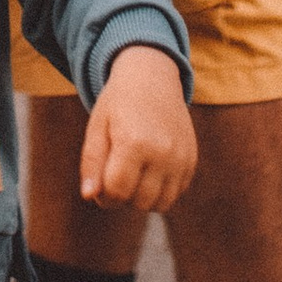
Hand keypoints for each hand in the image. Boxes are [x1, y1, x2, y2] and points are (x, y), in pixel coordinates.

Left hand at [79, 46, 196, 213]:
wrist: (152, 77)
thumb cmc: (118, 103)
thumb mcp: (97, 127)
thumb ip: (92, 163)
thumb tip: (90, 197)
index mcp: (133, 142)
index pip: (117, 192)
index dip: (104, 196)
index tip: (99, 185)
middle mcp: (162, 152)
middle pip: (139, 202)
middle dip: (122, 197)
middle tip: (115, 177)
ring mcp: (181, 157)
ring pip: (161, 204)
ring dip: (143, 198)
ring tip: (132, 176)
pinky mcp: (191, 160)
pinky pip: (176, 193)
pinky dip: (161, 190)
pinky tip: (149, 170)